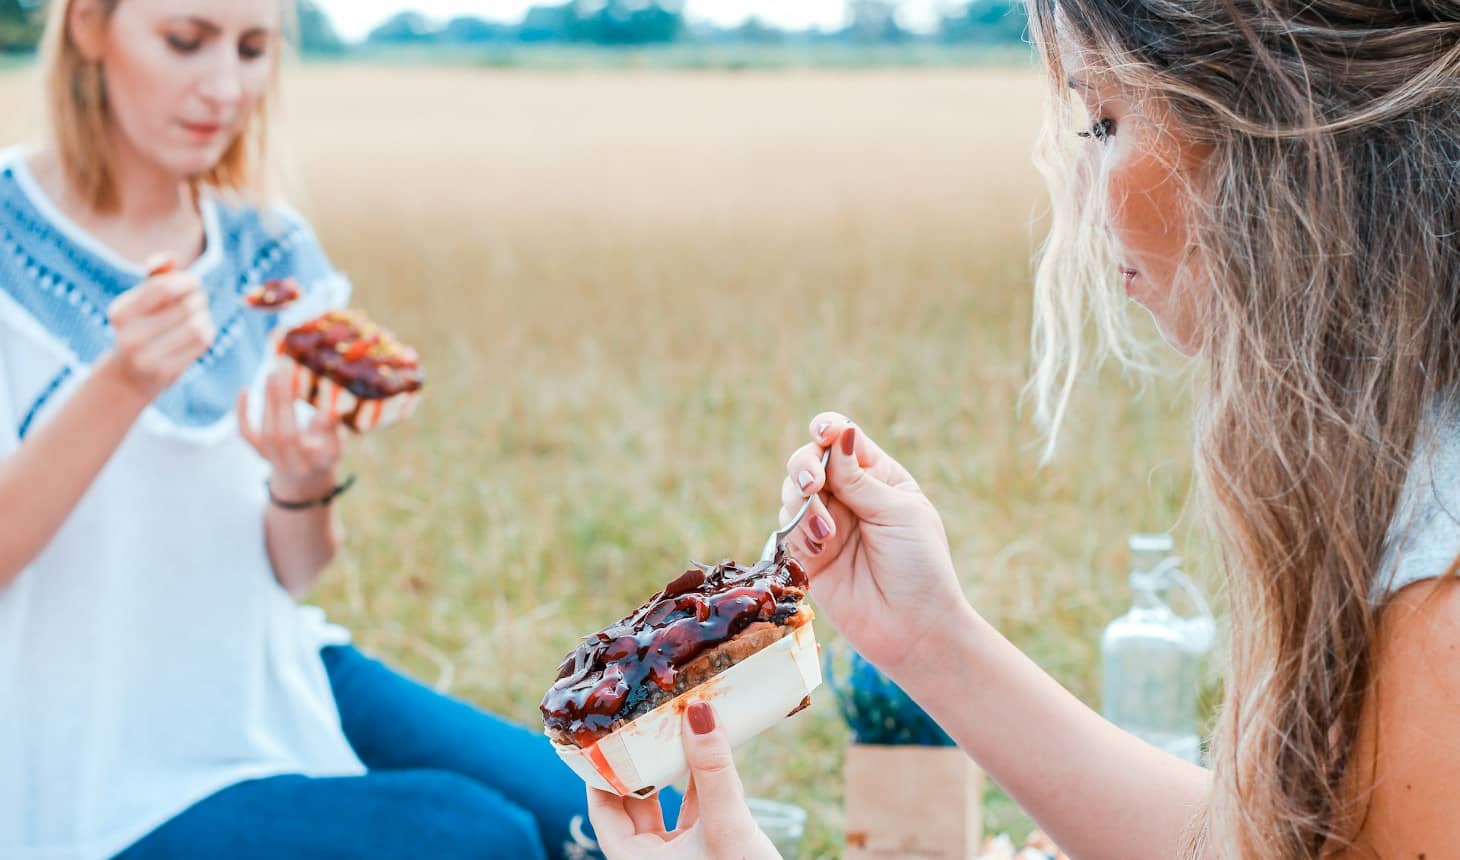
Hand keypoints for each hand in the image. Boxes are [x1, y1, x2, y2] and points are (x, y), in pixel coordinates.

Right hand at [101, 255, 214, 399]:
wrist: (131, 376)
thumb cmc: (142, 328)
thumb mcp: (141, 301)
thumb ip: (155, 277)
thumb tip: (169, 258)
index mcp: (120, 312)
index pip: (163, 287)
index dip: (186, 281)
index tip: (193, 283)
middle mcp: (128, 335)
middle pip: (184, 305)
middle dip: (199, 298)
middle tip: (199, 300)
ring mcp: (146, 357)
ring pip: (196, 324)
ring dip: (204, 316)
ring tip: (199, 316)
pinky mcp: (165, 371)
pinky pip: (201, 342)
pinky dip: (207, 331)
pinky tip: (200, 332)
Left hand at [237, 368, 343, 496]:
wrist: (300, 476)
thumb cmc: (323, 452)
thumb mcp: (336, 443)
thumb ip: (332, 428)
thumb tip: (330, 411)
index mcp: (316, 463)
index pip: (322, 446)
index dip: (319, 425)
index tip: (320, 400)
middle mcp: (292, 463)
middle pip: (284, 434)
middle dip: (283, 403)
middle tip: (284, 373)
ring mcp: (272, 458)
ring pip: (267, 430)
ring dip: (269, 400)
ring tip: (273, 374)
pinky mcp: (257, 450)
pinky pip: (245, 432)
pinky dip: (242, 412)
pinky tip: (244, 389)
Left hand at [587, 703, 780, 859]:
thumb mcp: (726, 826)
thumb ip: (714, 772)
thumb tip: (699, 712)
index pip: (603, 808)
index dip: (602, 770)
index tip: (606, 731)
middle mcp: (652, 859)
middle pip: (635, 801)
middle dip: (642, 760)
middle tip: (644, 719)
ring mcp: (682, 856)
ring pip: (670, 804)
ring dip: (676, 768)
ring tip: (677, 726)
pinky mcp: (711, 852)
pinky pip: (699, 810)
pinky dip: (704, 782)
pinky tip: (713, 751)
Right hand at [779, 413, 967, 677]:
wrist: (913, 629)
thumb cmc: (920, 567)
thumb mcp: (897, 512)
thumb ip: (859, 478)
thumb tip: (839, 434)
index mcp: (878, 477)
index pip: (843, 439)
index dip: (827, 430)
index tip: (824, 434)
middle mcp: (849, 495)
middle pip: (809, 460)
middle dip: (804, 466)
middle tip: (813, 484)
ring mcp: (826, 523)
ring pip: (792, 491)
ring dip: (802, 503)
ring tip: (825, 532)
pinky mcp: (808, 554)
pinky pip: (786, 527)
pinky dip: (797, 530)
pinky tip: (818, 547)